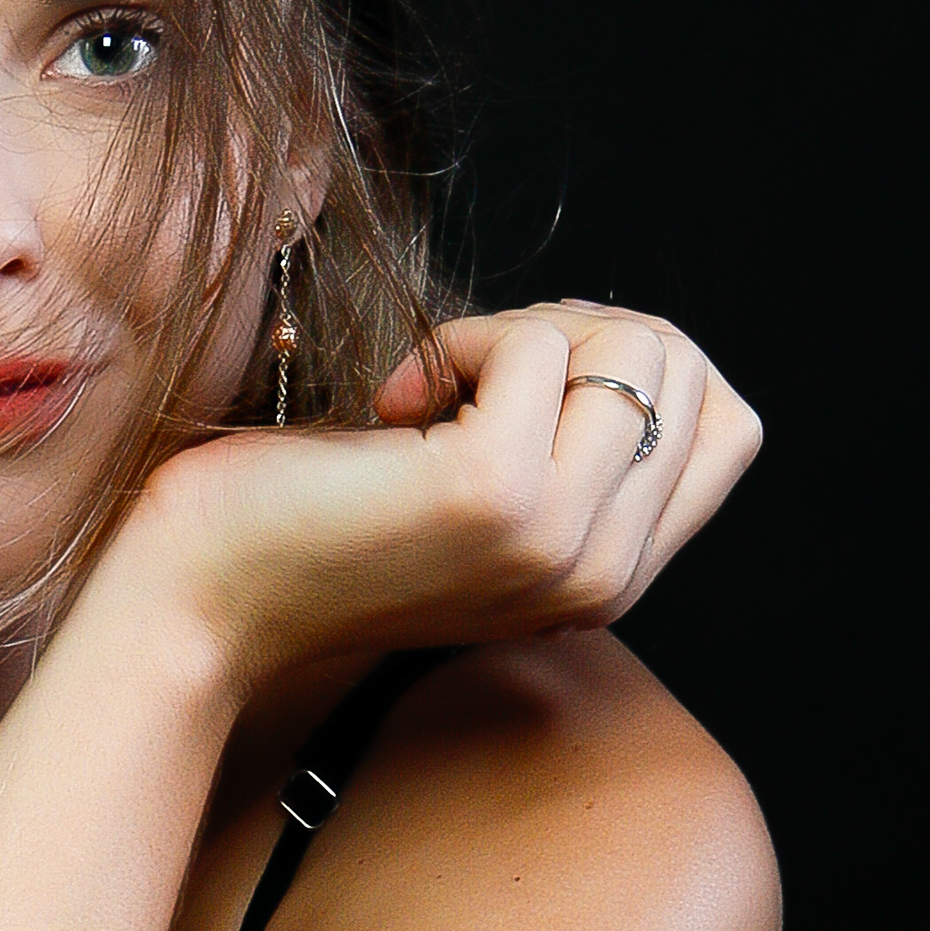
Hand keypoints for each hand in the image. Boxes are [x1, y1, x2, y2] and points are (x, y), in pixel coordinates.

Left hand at [132, 300, 759, 687]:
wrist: (201, 600)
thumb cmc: (313, 525)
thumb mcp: (478, 489)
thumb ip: (567, 446)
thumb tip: (632, 338)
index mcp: (609, 578)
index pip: (728, 426)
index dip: (635, 366)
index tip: (522, 385)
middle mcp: (604, 575)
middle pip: (690, 371)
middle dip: (580, 331)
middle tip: (466, 378)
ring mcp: (560, 541)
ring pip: (636, 348)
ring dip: (523, 330)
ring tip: (431, 394)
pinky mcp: (498, 496)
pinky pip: (541, 346)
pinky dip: (464, 339)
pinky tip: (390, 405)